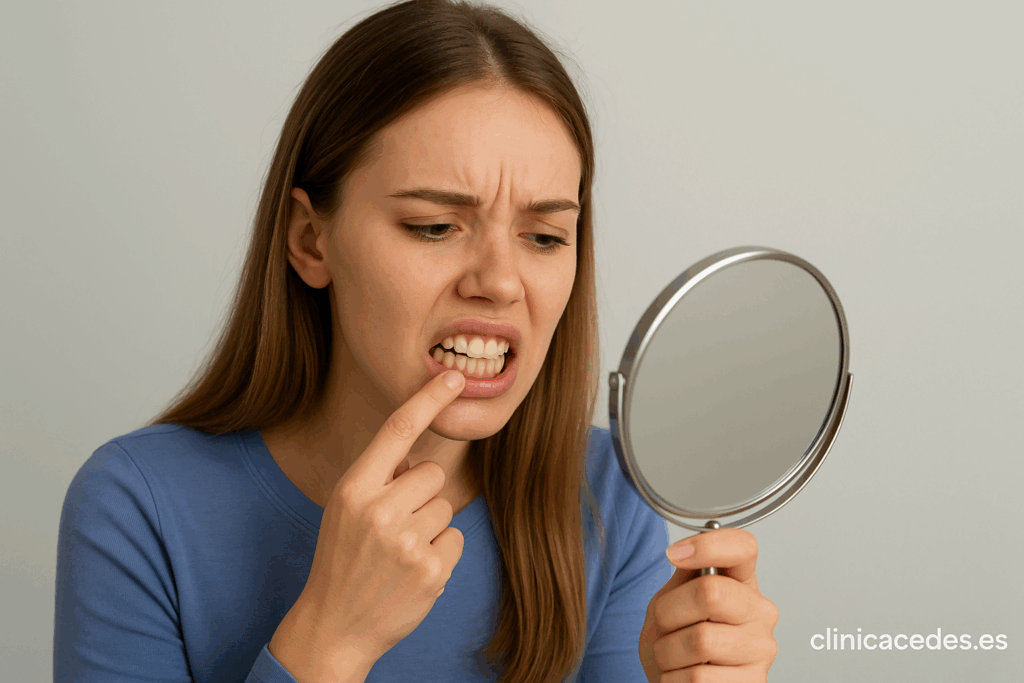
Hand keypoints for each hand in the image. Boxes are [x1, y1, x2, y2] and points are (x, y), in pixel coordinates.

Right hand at [270, 369, 467, 673]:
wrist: (334, 626)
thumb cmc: (343, 560)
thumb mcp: (346, 511)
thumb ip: (380, 480)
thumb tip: (417, 459)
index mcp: (354, 489)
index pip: (397, 430)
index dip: (428, 398)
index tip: (454, 377)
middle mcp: (379, 511)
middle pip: (432, 474)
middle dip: (421, 495)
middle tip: (394, 527)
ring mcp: (407, 543)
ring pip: (446, 506)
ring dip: (430, 526)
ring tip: (399, 553)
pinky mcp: (431, 571)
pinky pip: (455, 538)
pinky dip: (440, 553)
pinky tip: (412, 571)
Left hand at [638, 529, 777, 682]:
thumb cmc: (676, 643)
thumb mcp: (672, 602)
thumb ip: (683, 577)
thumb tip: (682, 550)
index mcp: (741, 583)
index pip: (743, 547)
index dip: (708, 545)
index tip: (674, 554)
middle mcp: (760, 612)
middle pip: (710, 592)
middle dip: (669, 613)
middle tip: (665, 628)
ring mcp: (761, 649)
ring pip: (700, 640)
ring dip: (667, 653)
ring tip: (672, 658)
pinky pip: (698, 678)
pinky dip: (673, 680)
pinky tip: (681, 678)